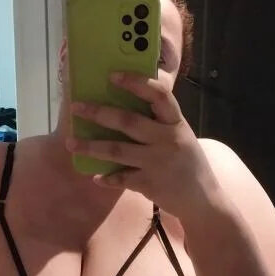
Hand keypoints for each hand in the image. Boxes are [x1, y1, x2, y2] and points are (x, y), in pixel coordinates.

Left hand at [66, 71, 220, 218]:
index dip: (136, 83)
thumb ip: (159, 123)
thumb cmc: (188, 163)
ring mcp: (158, 162)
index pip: (159, 95)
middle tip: (75, 107)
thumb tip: (123, 106)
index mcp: (176, 123)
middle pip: (129, 121)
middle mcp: (168, 139)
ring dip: (91, 147)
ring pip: (118, 150)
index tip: (112, 75)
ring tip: (70, 143)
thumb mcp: (181, 136)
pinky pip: (121, 178)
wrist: (203, 200)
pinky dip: (107, 178)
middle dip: (98, 113)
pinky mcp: (150, 184)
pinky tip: (96, 178)